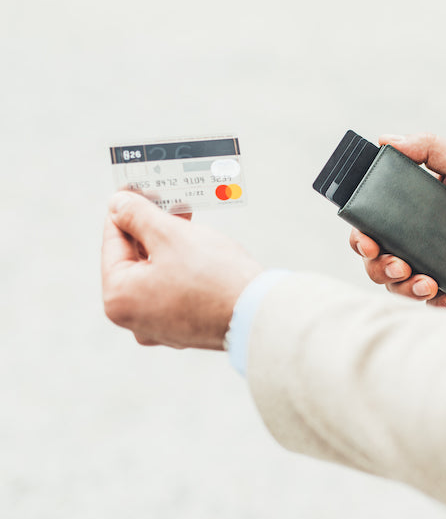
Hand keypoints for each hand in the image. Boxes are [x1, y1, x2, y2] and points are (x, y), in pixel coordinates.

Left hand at [101, 191, 263, 348]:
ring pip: (156, 275)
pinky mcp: (184, 329)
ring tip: (188, 223)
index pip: (113, 241)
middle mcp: (133, 319)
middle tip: (169, 203)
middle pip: (135, 260)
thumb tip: (117, 205)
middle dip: (152, 230)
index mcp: (118, 298)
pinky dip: (182, 270)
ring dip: (170, 248)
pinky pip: (174, 291)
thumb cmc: (215, 278)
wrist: (259, 315)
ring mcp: (159, 328)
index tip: (136, 189)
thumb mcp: (171, 235)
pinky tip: (199, 252)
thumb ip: (137, 215)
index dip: (126, 210)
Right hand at [350, 133, 445, 309]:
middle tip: (399, 265)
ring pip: (400, 285)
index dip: (360, 236)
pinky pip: (436, 302)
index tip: (367, 240)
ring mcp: (434, 262)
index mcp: (411, 208)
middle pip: (377, 260)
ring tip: (427, 284)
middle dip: (379, 267)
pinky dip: (440, 305)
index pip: (370, 225)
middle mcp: (417, 237)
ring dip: (405, 289)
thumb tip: (386, 140)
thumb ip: (429, 147)